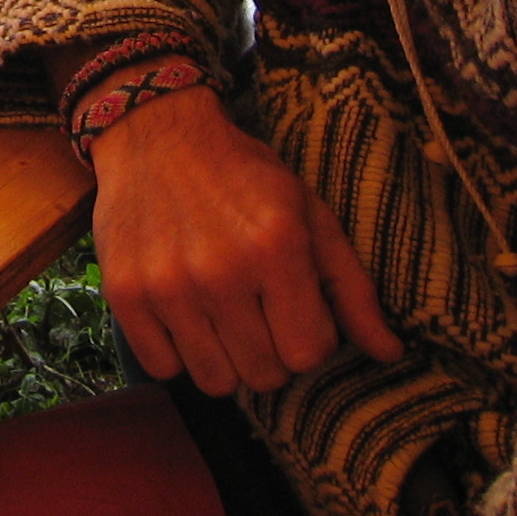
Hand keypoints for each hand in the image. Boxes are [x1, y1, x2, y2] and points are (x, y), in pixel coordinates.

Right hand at [89, 84, 401, 394]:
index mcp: (277, 247)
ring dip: (224, 357)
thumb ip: (353, 287)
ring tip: (220, 314)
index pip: (308, 353)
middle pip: (263, 375)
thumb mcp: (309, 215)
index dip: (307, 335)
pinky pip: (162, 369)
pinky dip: (175, 352)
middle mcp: (220, 270)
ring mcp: (166, 285)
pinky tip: (183, 313)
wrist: (156, 134)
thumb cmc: (242, 177)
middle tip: (256, 310)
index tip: (293, 306)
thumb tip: (392, 354)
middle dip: (269, 350)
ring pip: (214, 381)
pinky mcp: (124, 292)